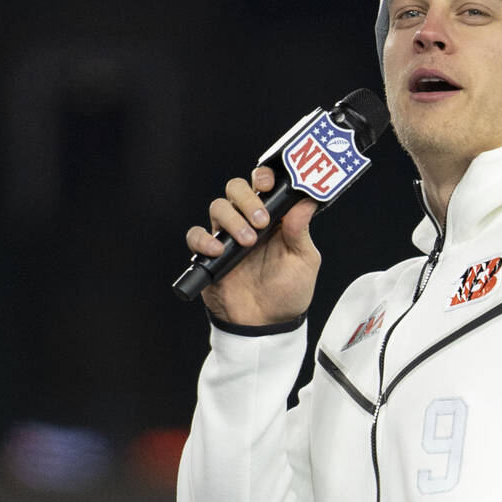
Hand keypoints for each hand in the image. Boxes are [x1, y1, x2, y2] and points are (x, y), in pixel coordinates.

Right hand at [185, 167, 320, 325]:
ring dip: (232, 219)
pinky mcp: (209, 255)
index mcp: (273, 218)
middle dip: (247, 198)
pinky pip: (196, 236)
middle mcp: (248, 222)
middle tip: (261, 221)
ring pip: (217, 207)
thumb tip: (305, 202)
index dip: (262, 176)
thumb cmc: (288, 292)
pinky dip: (204, 238)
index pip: (263, 184)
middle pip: (236, 189)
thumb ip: (301, 232)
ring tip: (247, 242)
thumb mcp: (304, 261)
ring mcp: (227, 237)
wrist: (267, 325)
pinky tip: (218, 250)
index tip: (267, 183)